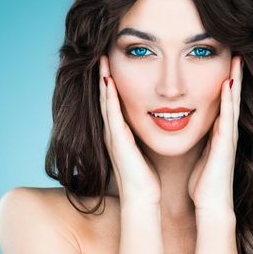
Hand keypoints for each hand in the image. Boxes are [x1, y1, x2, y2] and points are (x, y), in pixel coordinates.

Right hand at [99, 55, 160, 204]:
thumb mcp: (142, 150)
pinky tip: (109, 80)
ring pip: (104, 101)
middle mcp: (112, 132)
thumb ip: (141, 137)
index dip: (110, 83)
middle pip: (104, 98)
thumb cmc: (145, 177)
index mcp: (119, 134)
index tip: (111, 64)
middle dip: (102, 76)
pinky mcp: (117, 140)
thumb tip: (151, 124)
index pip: (112, 102)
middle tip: (101, 55)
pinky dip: (109, 96)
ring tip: (101, 60)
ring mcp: (112, 135)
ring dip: (102, 80)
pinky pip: (112, 113)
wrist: (142, 198)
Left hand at [187, 55, 242, 212]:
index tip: (225, 61)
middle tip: (236, 51)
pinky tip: (228, 84)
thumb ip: (200, 140)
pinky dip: (228, 100)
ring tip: (237, 59)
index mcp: (219, 132)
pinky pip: (227, 117)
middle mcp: (226, 131)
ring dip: (235, 80)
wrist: (210, 204)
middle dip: (235, 74)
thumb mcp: (201, 154)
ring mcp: (228, 137)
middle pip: (231, 97)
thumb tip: (187, 129)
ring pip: (233, 102)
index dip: (226, 81)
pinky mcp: (226, 144)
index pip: (223, 101)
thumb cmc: (203, 182)